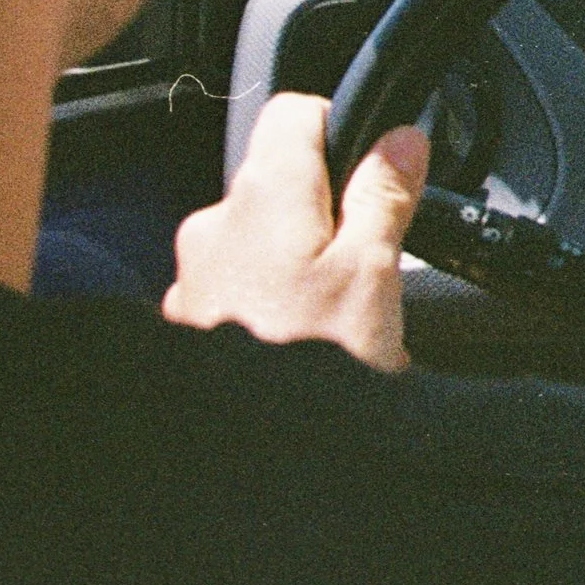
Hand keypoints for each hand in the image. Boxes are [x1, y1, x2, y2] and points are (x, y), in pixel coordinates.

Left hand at [163, 92, 429, 371]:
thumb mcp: (374, 273)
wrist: (246, 472)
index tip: (376, 169)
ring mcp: (192, 281)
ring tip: (338, 324)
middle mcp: (214, 227)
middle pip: (280, 182)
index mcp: (261, 196)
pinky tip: (300, 351)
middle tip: (369, 266)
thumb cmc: (309, 370)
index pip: (292, 112)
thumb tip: (399, 138)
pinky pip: (237, 292)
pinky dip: (268, 307)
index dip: (340, 127)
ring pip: (259, 242)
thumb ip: (384, 195)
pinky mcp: (184, 331)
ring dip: (296, 265)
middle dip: (326, 211)